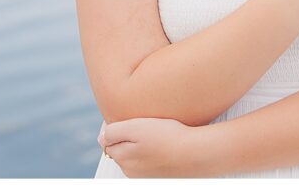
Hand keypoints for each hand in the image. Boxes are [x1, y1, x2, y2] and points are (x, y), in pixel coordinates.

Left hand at [99, 117, 213, 177]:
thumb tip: (101, 138)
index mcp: (123, 160)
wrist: (196, 153)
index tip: (134, 122)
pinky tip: (167, 147)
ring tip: (160, 136)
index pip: (109, 143)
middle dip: (131, 140)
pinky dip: (157, 155)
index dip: (120, 130)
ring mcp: (147, 177)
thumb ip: (113, 132)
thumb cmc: (167, 138)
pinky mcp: (162, 176)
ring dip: (144, 147)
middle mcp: (132, 173)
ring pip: (138, 158)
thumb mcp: (135, 127)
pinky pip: (152, 163)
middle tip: (149, 127)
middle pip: (123, 152)